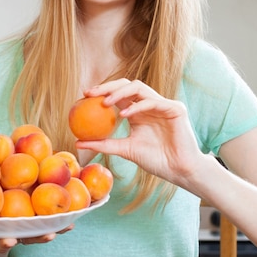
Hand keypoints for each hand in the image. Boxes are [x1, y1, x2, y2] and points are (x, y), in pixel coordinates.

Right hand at [0, 224, 74, 252]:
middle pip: (0, 240)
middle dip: (3, 242)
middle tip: (6, 241)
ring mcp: (15, 233)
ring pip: (26, 237)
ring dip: (37, 237)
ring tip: (48, 235)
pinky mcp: (32, 228)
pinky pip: (45, 228)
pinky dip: (57, 227)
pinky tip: (71, 223)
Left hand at [76, 79, 207, 186]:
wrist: (179, 171)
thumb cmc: (155, 161)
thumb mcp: (124, 150)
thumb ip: (103, 144)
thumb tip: (77, 143)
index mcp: (139, 110)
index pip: (119, 94)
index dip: (102, 91)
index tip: (84, 96)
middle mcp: (150, 104)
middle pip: (127, 85)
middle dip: (108, 86)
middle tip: (90, 93)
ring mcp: (163, 104)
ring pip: (139, 87)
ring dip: (120, 93)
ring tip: (105, 103)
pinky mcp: (175, 109)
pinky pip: (153, 102)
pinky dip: (137, 106)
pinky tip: (123, 114)